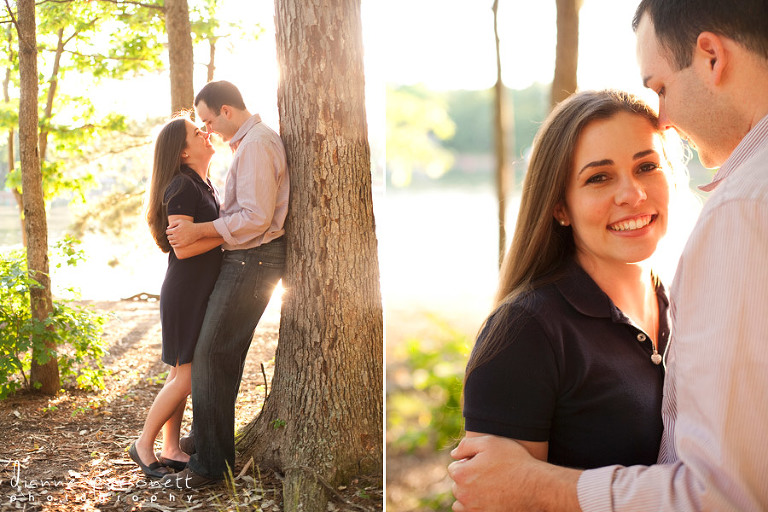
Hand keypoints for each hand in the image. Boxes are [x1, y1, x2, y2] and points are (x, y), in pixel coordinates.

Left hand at [166, 219, 196, 247]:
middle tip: (173, 234)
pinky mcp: (182, 245)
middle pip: (168, 237)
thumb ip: (173, 223)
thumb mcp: (181, 221)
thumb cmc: (189, 225)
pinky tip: (175, 242)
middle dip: (170, 235)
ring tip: (175, 238)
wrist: (197, 231)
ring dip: (171, 240)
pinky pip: (174, 246)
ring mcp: (179, 241)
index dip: (169, 230)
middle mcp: (176, 236)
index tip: (172, 230)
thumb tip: (168, 228)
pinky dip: (173, 244)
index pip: (167, 232)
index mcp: (175, 230)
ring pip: (170, 242)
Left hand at [448, 435, 580, 511]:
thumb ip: (466, 445)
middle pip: (458, 485)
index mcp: (461, 474)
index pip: (454, 468)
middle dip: (468, 479)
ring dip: (470, 495)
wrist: (536, 486)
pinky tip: (490, 498)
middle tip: (489, 474)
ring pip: (462, 502)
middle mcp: (463, 494)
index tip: (483, 463)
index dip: (468, 463)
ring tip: (489, 487)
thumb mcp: (490, 442)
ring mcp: (474, 509)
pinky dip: (476, 506)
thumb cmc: (513, 462)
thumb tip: (454, 454)